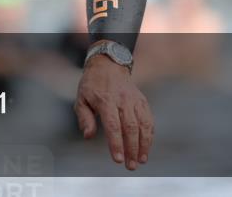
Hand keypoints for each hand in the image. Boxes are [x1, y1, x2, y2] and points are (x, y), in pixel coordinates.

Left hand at [73, 54, 153, 170]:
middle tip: (130, 166)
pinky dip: (149, 135)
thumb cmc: (92, 85)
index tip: (118, 159)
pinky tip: (146, 148)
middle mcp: (122, 100)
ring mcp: (134, 100)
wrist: (108, 64)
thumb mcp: (81, 99)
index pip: (112, 125)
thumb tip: (88, 136)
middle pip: (130, 127)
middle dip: (131, 148)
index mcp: (105, 100)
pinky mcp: (142, 101)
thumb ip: (84, 118)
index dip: (116, 143)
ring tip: (141, 160)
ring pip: (143, 124)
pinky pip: (149, 119)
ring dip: (144, 144)